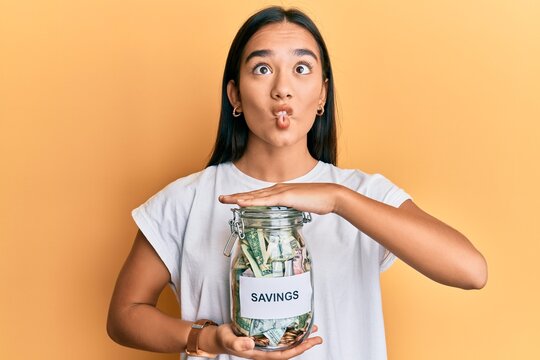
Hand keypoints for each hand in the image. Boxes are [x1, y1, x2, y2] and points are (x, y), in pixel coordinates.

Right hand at [214, 323, 321, 358]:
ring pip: (286, 342)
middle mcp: (265, 350)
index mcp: (260, 354)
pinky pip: (280, 334)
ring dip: (300, 336)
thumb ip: (238, 343)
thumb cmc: (224, 339)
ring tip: (312, 328)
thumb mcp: (229, 339)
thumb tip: (251, 343)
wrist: (218, 337)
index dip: (297, 350)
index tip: (309, 343)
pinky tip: (295, 323)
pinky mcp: (263, 335)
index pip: (283, 354)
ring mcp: (265, 343)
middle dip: (304, 343)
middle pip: (289, 349)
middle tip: (318, 336)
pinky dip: (290, 330)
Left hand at [219, 183, 343, 214]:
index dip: (245, 198)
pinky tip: (241, 203)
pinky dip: (252, 202)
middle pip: (253, 194)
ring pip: (256, 197)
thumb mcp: (299, 207)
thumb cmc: (318, 201)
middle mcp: (277, 190)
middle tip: (221, 198)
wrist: (331, 196)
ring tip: (226, 200)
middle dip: (236, 197)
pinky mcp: (286, 197)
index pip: (258, 196)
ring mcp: (281, 192)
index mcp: (280, 192)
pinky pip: (265, 201)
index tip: (233, 200)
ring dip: (239, 198)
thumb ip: (290, 210)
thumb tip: (285, 216)